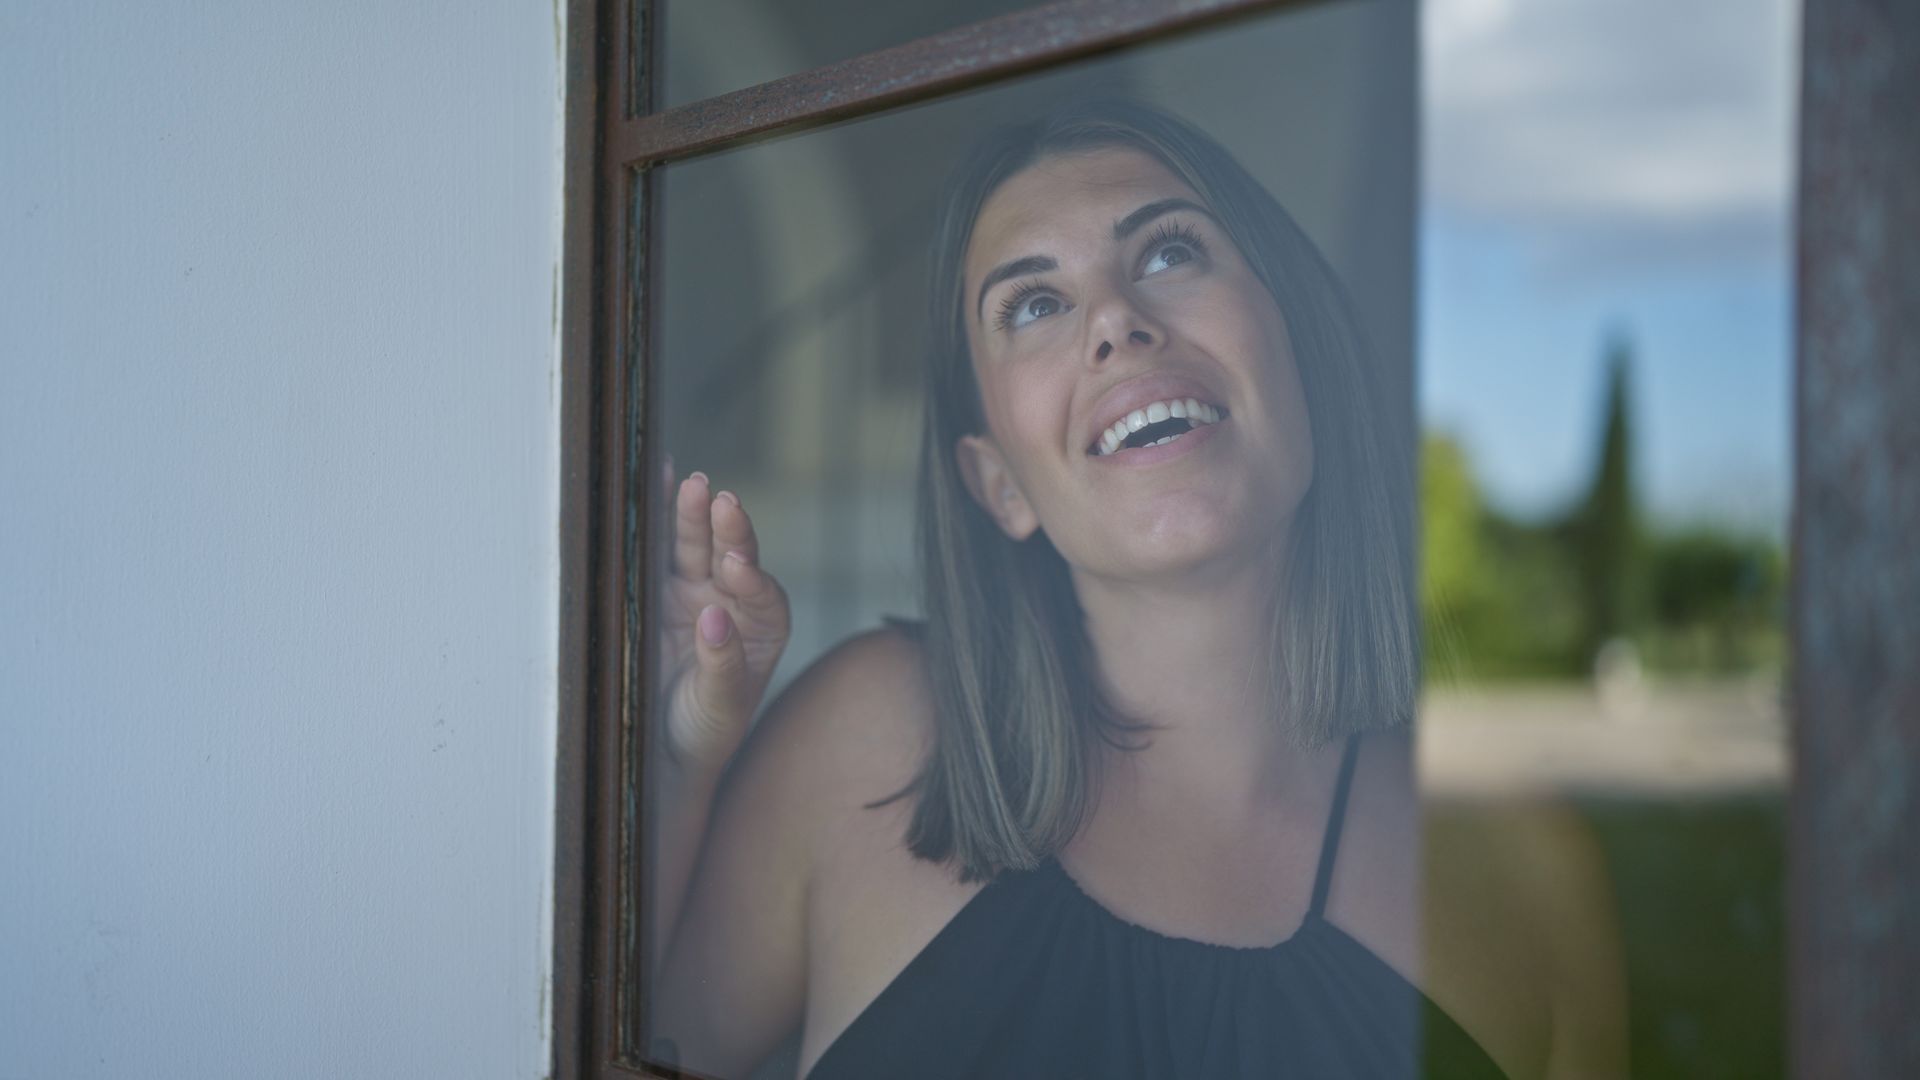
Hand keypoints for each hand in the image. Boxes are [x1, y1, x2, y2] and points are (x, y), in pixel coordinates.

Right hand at [656, 467, 791, 774]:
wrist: (664, 751)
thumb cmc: (706, 731)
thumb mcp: (721, 708)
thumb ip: (723, 665)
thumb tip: (713, 617)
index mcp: (764, 627)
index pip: (762, 594)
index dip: (751, 579)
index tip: (737, 567)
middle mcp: (733, 601)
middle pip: (733, 556)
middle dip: (729, 530)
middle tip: (724, 503)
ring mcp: (693, 591)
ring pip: (695, 546)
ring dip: (692, 515)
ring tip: (691, 484)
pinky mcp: (656, 591)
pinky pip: (656, 550)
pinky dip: (656, 518)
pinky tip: (657, 481)